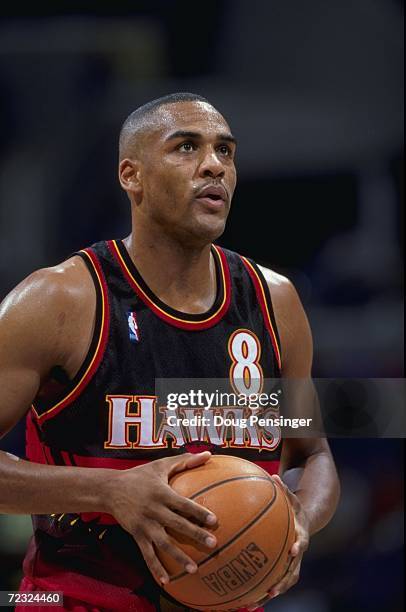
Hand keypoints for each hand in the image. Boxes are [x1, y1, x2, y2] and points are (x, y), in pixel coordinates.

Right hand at [106, 452, 217, 585]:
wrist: (111, 489)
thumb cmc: (141, 475)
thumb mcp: (161, 465)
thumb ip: (185, 461)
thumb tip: (208, 454)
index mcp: (162, 493)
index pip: (183, 503)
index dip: (198, 512)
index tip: (214, 521)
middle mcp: (154, 509)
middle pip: (177, 524)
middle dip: (195, 535)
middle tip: (212, 544)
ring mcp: (144, 524)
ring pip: (163, 543)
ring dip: (178, 556)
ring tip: (194, 568)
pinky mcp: (136, 534)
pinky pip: (147, 553)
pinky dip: (155, 568)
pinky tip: (167, 581)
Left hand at [247, 474, 309, 609]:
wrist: (305, 523)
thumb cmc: (294, 508)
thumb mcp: (292, 498)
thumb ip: (284, 489)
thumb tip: (273, 476)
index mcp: (301, 536)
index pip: (302, 542)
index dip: (298, 547)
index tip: (294, 551)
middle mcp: (297, 553)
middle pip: (293, 571)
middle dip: (283, 582)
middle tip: (272, 591)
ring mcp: (290, 562)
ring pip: (282, 582)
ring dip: (269, 593)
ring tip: (253, 604)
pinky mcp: (281, 567)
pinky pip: (270, 579)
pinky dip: (259, 590)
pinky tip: (242, 598)